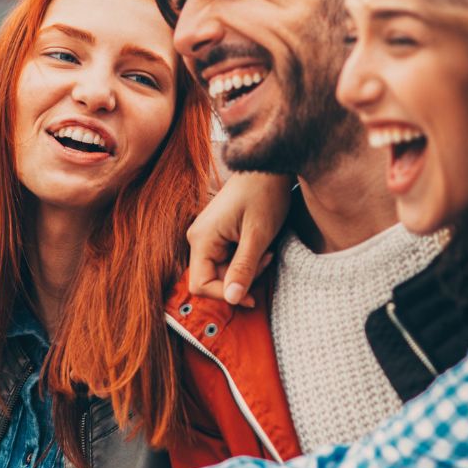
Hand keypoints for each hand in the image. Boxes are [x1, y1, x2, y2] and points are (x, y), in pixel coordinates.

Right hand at [188, 173, 292, 305]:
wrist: (268, 166)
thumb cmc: (264, 194)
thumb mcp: (258, 235)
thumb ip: (244, 268)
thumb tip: (233, 300)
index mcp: (201, 238)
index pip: (200, 285)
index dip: (224, 295)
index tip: (252, 296)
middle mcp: (198, 238)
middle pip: (212, 279)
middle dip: (241, 279)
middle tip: (267, 261)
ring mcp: (207, 235)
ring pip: (222, 270)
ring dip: (247, 269)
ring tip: (267, 251)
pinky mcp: (218, 233)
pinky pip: (227, 258)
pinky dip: (246, 259)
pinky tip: (262, 247)